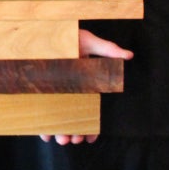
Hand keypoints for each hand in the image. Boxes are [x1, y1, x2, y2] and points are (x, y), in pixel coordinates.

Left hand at [39, 28, 132, 145]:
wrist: (46, 29)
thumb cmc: (68, 35)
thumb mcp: (88, 41)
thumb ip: (107, 49)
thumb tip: (129, 55)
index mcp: (84, 85)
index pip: (90, 111)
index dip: (90, 127)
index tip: (88, 139)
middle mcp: (69, 92)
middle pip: (73, 118)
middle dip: (72, 132)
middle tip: (70, 140)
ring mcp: (53, 92)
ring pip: (57, 118)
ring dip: (58, 131)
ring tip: (59, 138)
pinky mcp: (38, 90)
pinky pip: (40, 111)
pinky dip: (41, 124)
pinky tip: (44, 133)